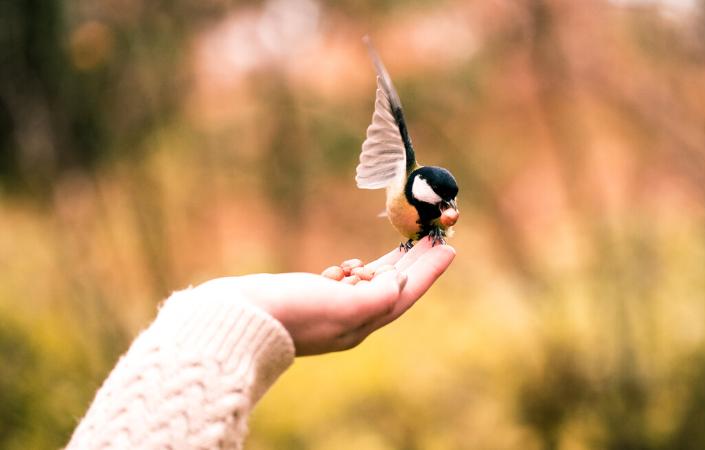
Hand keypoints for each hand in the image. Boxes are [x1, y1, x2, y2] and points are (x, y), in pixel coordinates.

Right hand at [195, 238, 454, 355]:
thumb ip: (374, 298)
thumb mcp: (338, 307)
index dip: (429, 271)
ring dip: (388, 263)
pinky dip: (353, 271)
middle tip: (435, 237)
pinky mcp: (310, 299)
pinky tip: (352, 264)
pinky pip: (342, 284)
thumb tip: (397, 287)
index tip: (450, 248)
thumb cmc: (288, 311)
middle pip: (392, 286)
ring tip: (406, 244)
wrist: (238, 316)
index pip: (404, 294)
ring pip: (369, 284)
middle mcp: (350, 319)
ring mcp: (329, 309)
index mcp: (360, 323)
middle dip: (415, 262)